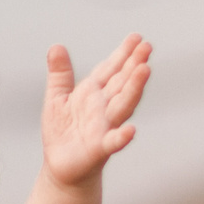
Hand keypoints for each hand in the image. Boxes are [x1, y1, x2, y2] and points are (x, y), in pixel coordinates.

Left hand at [40, 34, 151, 187]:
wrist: (61, 166)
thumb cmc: (63, 131)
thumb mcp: (57, 98)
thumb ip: (60, 73)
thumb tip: (56, 46)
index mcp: (94, 93)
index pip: (111, 70)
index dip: (123, 54)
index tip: (137, 37)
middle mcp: (104, 107)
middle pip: (122, 83)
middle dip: (134, 65)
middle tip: (146, 47)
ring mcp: (104, 127)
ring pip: (123, 105)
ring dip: (134, 89)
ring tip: (144, 70)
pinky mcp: (99, 149)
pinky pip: (113, 142)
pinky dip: (122, 137)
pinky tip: (131, 130)